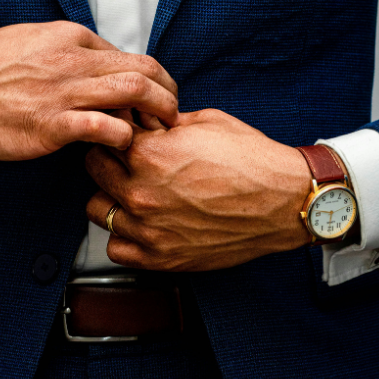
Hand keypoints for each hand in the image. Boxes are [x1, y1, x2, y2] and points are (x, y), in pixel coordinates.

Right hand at [0, 22, 177, 159]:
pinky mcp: (51, 125)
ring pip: (132, 94)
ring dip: (156, 115)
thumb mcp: (33, 40)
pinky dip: (122, 138)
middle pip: (143, 72)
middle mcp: (72, 61)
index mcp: (71, 38)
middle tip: (173, 115)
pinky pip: (104, 129)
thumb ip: (71, 51)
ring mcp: (62, 93)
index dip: (154, 80)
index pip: (131, 57)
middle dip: (169, 95)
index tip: (158, 98)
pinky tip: (120, 147)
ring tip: (159, 134)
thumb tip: (104, 66)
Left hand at [85, 109, 311, 271]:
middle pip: (94, 169)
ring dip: (110, 197)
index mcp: (148, 154)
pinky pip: (116, 249)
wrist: (284, 201)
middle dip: (108, 159)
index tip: (123, 135)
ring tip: (132, 193)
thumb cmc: (250, 160)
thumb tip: (140, 121)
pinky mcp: (161, 257)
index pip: (103, 137)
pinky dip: (122, 236)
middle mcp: (140, 193)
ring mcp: (148, 229)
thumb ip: (162, 123)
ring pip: (97, 209)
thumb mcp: (204, 123)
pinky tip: (140, 224)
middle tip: (126, 160)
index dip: (114, 132)